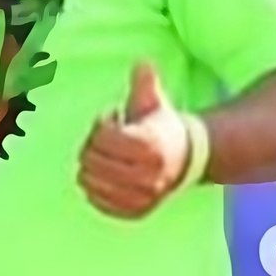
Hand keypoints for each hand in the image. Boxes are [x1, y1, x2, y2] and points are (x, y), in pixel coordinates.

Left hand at [77, 61, 190, 218]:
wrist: (186, 159)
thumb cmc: (162, 126)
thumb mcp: (154, 101)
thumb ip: (146, 82)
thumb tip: (143, 64)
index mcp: (149, 146)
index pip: (102, 136)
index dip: (102, 124)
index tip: (112, 119)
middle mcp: (148, 175)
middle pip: (92, 160)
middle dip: (92, 146)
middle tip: (104, 140)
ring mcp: (142, 197)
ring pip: (90, 183)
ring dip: (90, 168)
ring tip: (105, 158)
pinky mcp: (136, 211)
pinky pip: (100, 203)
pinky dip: (94, 190)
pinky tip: (102, 177)